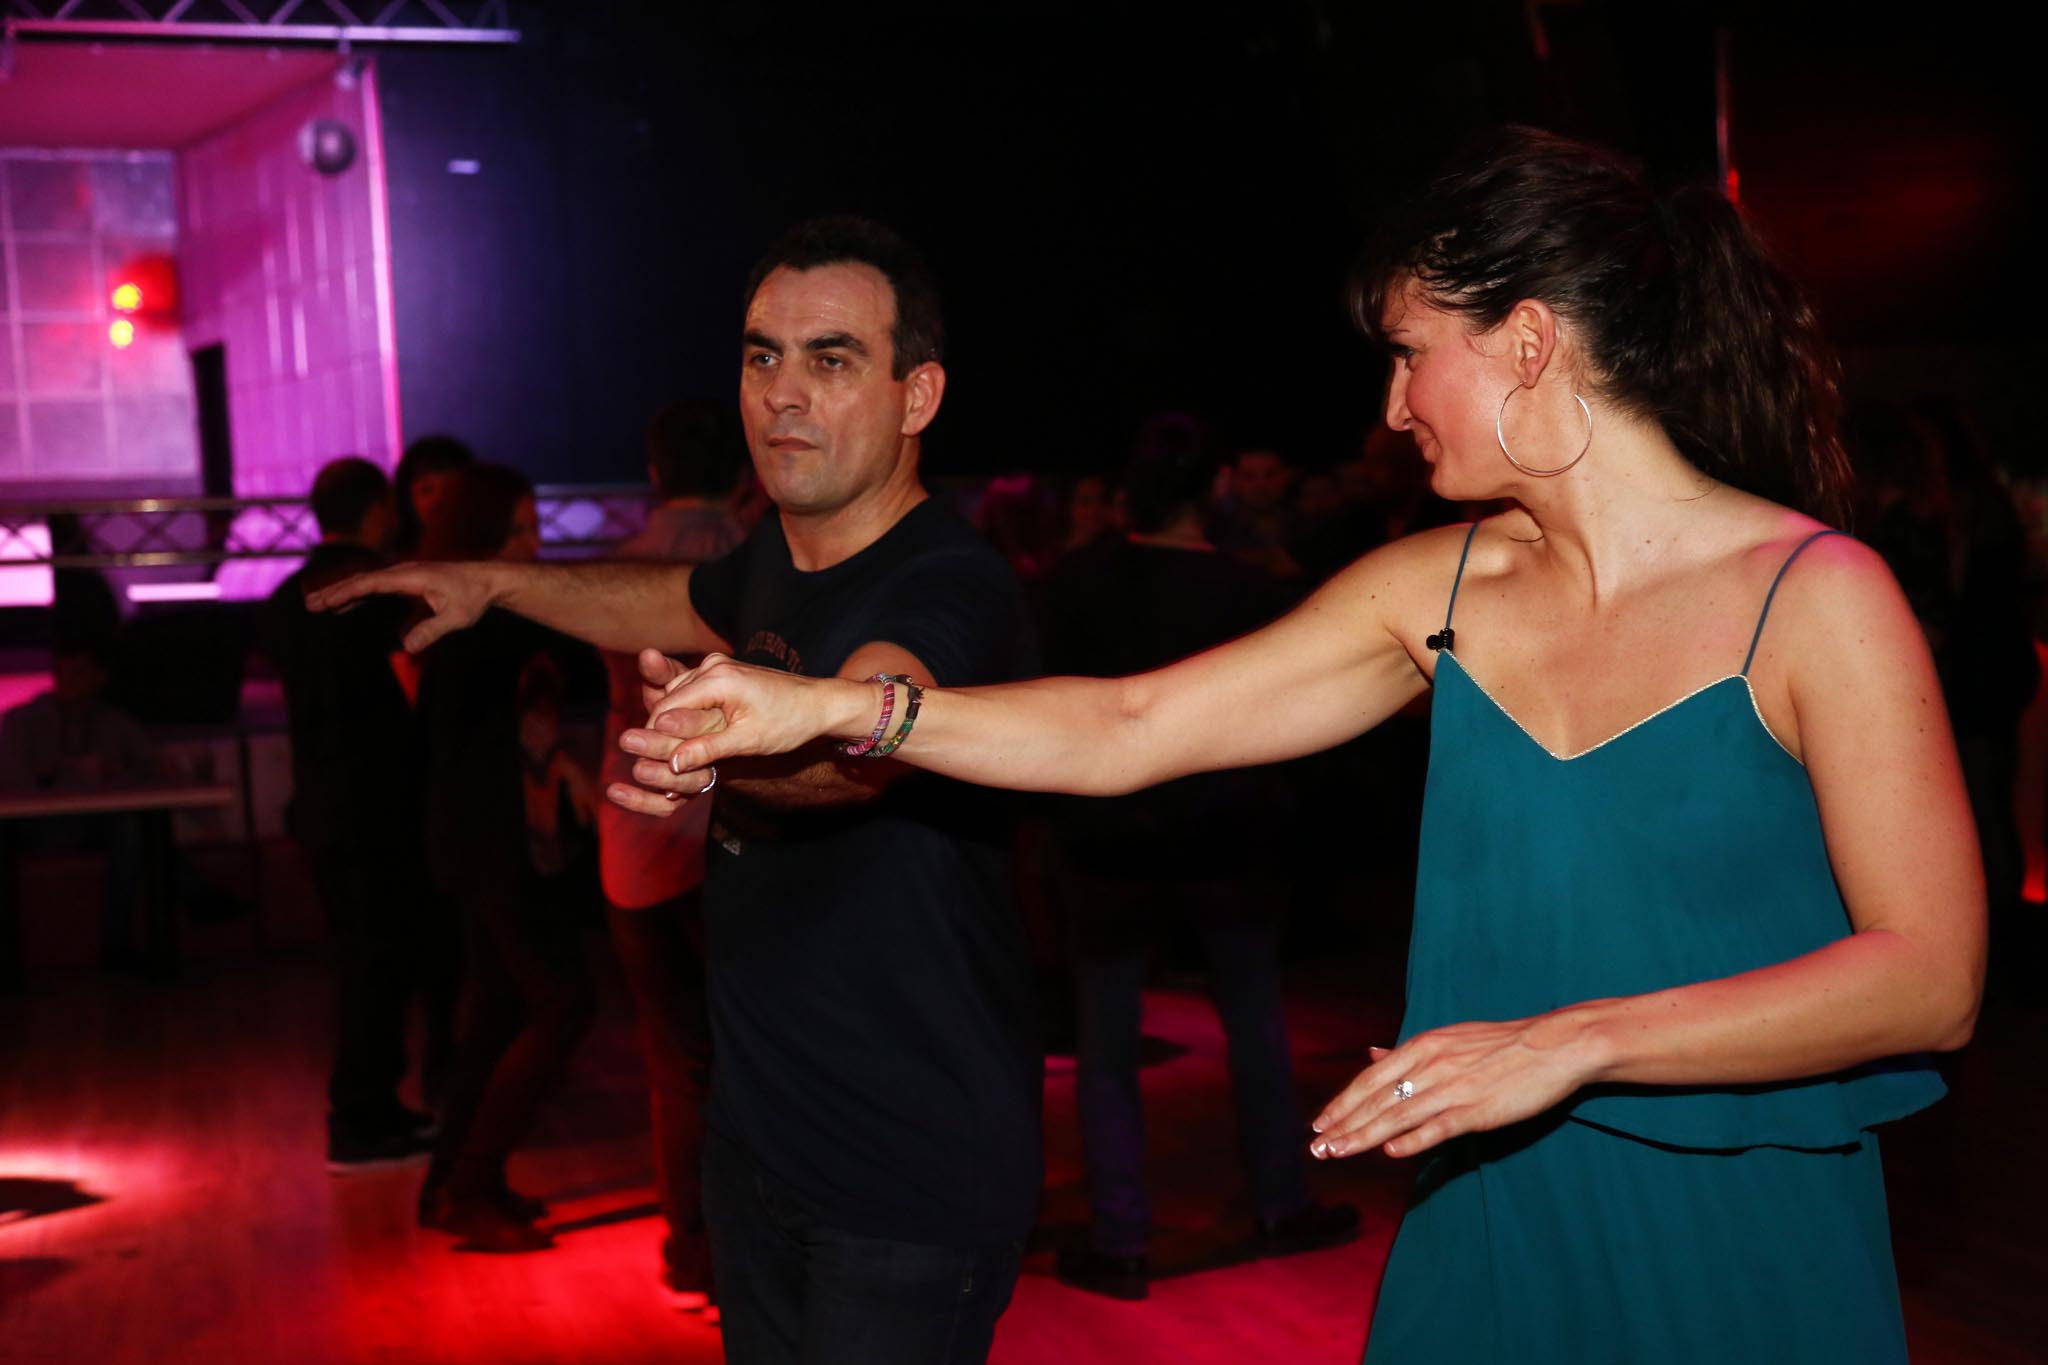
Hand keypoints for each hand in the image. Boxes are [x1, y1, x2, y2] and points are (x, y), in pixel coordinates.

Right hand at [304, 561, 492, 652]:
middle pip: (362, 580)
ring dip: (343, 593)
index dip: (346, 592)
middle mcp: (404, 572)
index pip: (371, 583)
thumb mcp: (457, 618)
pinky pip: (377, 588)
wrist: (489, 580)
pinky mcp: (408, 582)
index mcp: (411, 576)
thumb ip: (432, 630)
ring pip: (367, 583)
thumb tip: (407, 648)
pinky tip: (345, 606)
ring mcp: (405, 576)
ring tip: (318, 606)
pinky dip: (359, 595)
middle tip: (310, 605)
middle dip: (335, 592)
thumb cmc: (474, 597)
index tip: (326, 601)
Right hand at [613, 652, 861, 803]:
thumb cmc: (790, 722)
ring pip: (676, 698)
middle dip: (660, 733)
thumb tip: (671, 763)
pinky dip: (686, 715)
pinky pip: (690, 694)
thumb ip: (707, 749)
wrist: (819, 703)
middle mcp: (712, 666)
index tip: (651, 767)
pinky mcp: (721, 672)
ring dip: (673, 725)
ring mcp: (716, 666)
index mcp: (717, 679)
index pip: (665, 710)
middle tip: (658, 768)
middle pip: (667, 702)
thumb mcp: (749, 741)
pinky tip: (689, 739)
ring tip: (674, 756)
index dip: (654, 739)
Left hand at [1308, 1008, 1605, 1160]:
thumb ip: (1407, 1053)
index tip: (1319, 1123)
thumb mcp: (1448, 1038)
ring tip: (1338, 1153)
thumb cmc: (1501, 1044)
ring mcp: (1453, 1088)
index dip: (1342, 1102)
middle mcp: (1431, 1066)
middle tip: (1316, 1147)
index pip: (1370, 1079)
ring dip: (1364, 1136)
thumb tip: (1372, 1054)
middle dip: (1343, 1124)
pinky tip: (1391, 1153)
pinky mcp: (1478, 1110)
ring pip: (1399, 1116)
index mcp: (1422, 1047)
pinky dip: (1414, 1140)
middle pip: (1377, 1099)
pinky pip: (1439, 1127)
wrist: (1554, 1045)